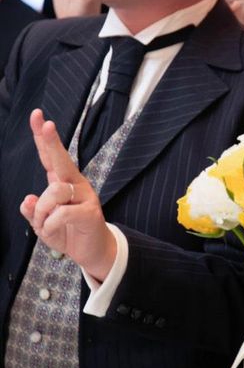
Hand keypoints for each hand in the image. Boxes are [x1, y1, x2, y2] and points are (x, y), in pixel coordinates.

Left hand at [20, 109, 116, 280]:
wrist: (92, 251)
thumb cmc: (68, 232)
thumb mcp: (42, 224)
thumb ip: (33, 212)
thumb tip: (26, 199)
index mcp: (63, 183)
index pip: (50, 157)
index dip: (43, 137)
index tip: (38, 116)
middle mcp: (75, 184)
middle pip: (61, 160)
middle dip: (51, 141)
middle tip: (45, 123)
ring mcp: (85, 196)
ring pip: (53, 192)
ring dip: (42, 212)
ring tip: (46, 225)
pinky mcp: (90, 212)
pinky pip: (61, 213)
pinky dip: (51, 225)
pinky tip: (55, 230)